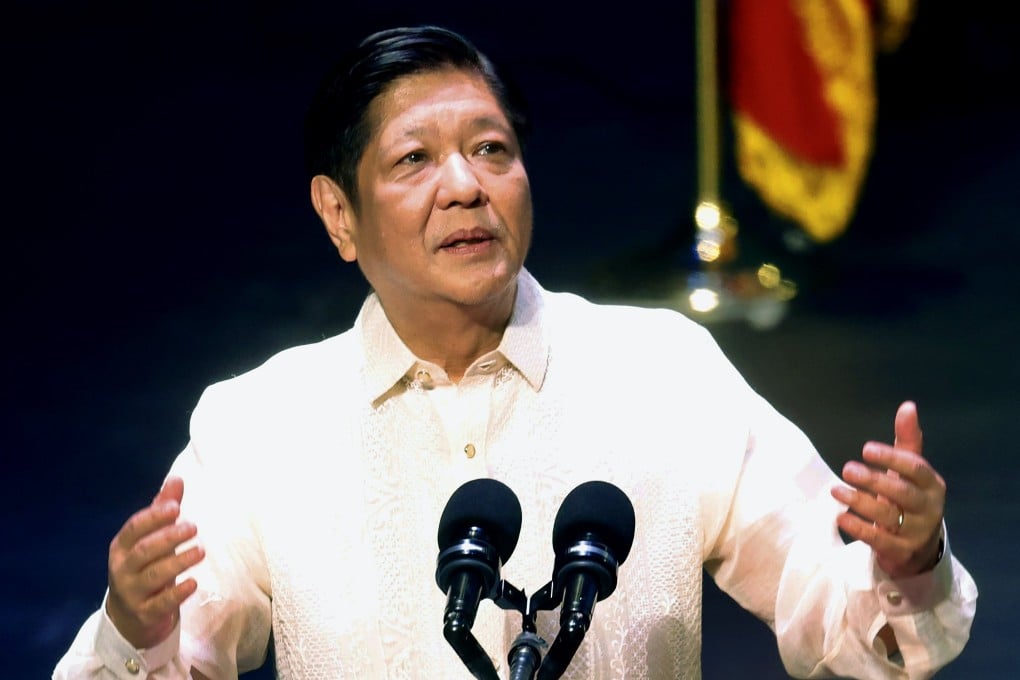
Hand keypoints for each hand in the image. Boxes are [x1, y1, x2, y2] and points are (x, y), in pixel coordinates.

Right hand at [105, 476, 204, 648]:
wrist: (129, 617)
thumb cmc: (144, 568)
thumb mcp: (150, 539)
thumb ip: (162, 511)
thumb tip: (176, 478)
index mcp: (121, 547)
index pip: (134, 529)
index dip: (154, 517)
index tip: (175, 507)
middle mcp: (122, 569)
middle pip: (144, 551)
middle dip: (169, 537)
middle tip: (193, 527)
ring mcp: (132, 593)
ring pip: (154, 576)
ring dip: (178, 561)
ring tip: (200, 550)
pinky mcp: (145, 613)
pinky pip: (161, 603)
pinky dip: (178, 592)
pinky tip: (194, 582)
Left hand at [830, 401, 944, 578]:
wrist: (917, 546)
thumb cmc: (909, 498)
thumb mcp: (910, 471)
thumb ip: (907, 441)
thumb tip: (908, 406)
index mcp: (932, 485)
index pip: (915, 468)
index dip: (892, 457)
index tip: (866, 449)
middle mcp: (929, 508)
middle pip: (903, 493)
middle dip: (874, 480)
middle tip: (847, 468)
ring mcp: (917, 532)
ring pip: (889, 516)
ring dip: (860, 502)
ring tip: (836, 490)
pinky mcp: (902, 551)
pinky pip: (879, 540)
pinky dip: (859, 528)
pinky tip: (841, 517)